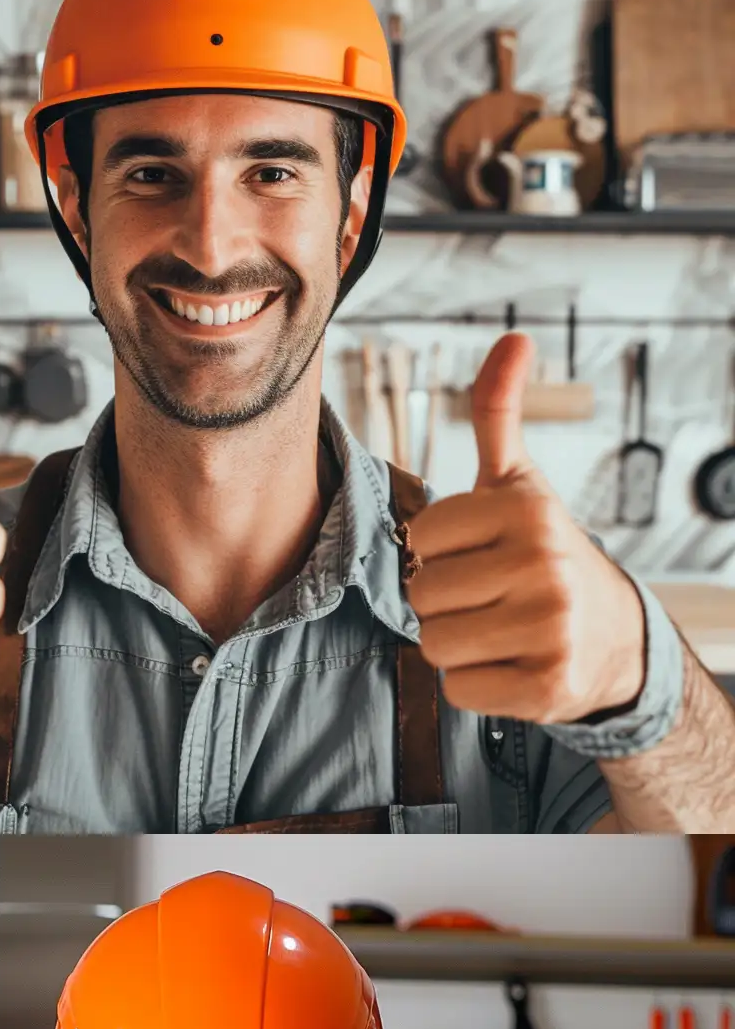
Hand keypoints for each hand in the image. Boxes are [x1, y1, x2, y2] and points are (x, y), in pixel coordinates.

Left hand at [407, 333, 647, 723]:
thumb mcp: (519, 484)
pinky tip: (510, 664)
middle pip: (422, 598)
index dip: (436, 554)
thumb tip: (513, 338)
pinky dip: (475, 685)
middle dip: (443, 603)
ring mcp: (550, 628)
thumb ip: (499, 414)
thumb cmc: (540, 554)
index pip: (419, 541)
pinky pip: (459, 690)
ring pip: (434, 646)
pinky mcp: (547, 686)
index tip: (476, 555)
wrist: (611, 636)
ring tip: (497, 629)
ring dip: (455, 645)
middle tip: (486, 598)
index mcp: (527, 511)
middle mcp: (545, 565)